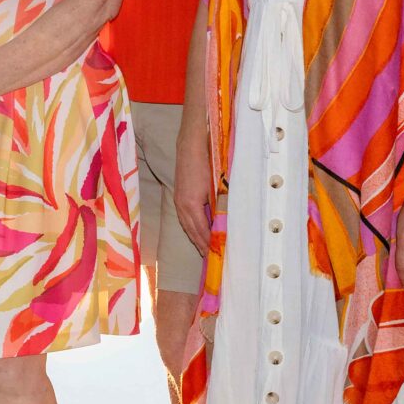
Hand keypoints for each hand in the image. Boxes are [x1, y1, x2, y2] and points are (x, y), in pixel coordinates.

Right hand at [173, 123, 212, 254]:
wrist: (191, 145)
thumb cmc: (206, 164)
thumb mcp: (215, 187)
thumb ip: (218, 206)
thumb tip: (225, 223)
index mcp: (191, 205)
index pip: (201, 231)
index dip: (208, 244)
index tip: (216, 255)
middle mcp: (182, 205)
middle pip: (191, 231)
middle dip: (200, 245)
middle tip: (210, 257)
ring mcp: (178, 200)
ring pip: (186, 225)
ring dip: (195, 237)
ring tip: (202, 248)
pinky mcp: (179, 195)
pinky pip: (184, 217)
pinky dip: (191, 227)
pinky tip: (196, 230)